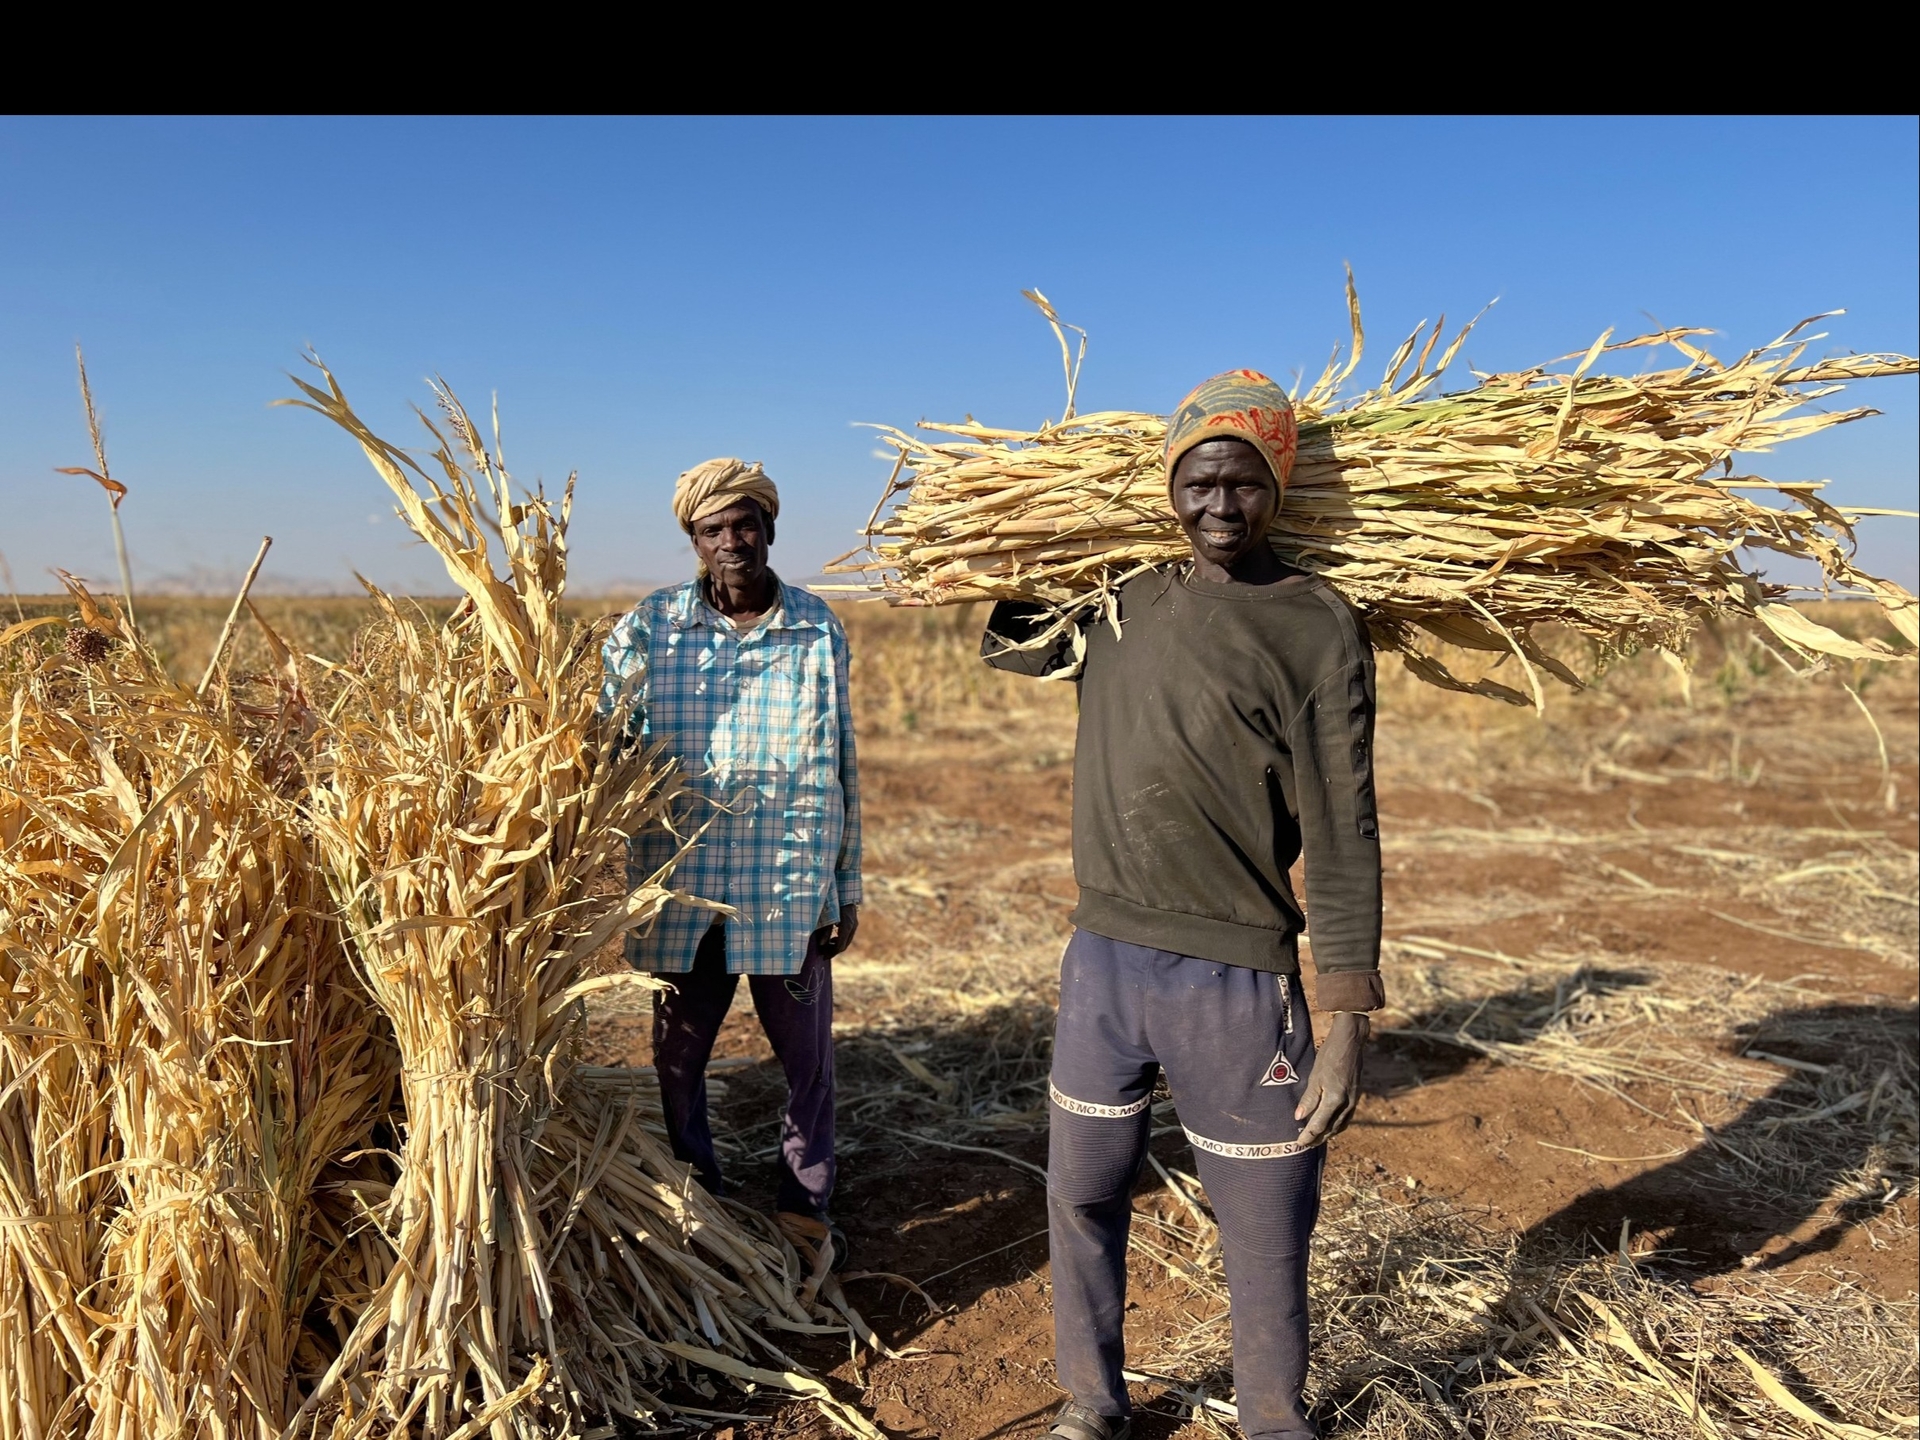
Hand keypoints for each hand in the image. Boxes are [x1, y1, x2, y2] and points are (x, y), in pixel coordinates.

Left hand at [814, 903, 858, 957]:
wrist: (845, 891)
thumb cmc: (834, 902)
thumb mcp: (828, 916)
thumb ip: (825, 931)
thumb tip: (821, 944)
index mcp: (846, 927)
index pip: (840, 946)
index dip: (831, 953)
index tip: (823, 957)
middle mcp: (852, 926)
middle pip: (844, 945)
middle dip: (834, 951)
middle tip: (824, 954)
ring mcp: (854, 924)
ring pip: (847, 940)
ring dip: (837, 946)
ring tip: (827, 947)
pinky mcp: (853, 921)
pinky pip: (848, 935)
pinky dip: (841, 939)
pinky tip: (833, 938)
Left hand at [1295, 1012, 1368, 1146]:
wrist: (1350, 1042)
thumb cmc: (1329, 1056)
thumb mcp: (1315, 1077)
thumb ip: (1309, 1099)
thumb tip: (1299, 1117)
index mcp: (1335, 1100)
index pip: (1319, 1125)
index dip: (1308, 1136)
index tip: (1298, 1143)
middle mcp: (1346, 1104)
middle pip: (1331, 1129)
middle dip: (1318, 1138)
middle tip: (1305, 1145)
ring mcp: (1353, 1101)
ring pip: (1340, 1125)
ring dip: (1328, 1134)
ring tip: (1316, 1138)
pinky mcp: (1356, 1096)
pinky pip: (1347, 1117)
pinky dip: (1337, 1125)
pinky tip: (1331, 1124)